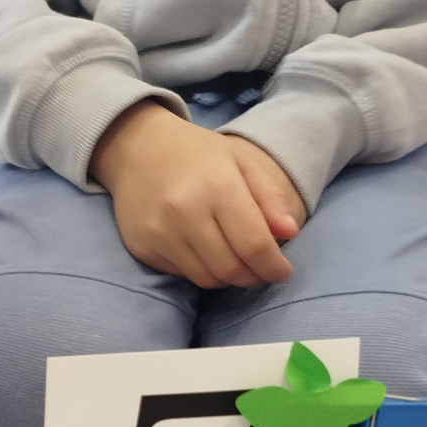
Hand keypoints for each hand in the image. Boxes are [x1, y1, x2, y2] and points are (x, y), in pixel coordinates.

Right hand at [89, 100, 307, 288]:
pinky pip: (180, 274)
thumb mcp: (240, 162)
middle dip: (253, 277)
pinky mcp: (142, 247)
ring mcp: (159, 233)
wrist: (137, 148)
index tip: (282, 272)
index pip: (253, 244)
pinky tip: (203, 252)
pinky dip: (199, 270)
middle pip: (230, 269)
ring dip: (227, 277)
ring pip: (205, 278)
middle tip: (261, 271)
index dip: (273, 266)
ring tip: (235, 263)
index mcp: (217, 186)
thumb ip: (269, 197)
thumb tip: (289, 233)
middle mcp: (185, 213)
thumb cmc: (197, 154)